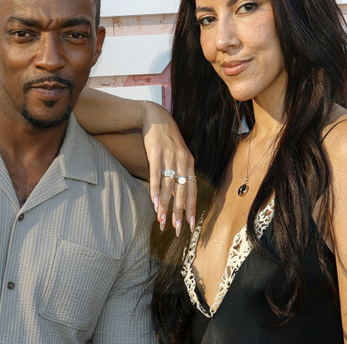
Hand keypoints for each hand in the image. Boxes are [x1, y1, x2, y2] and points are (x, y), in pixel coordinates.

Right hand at [141, 101, 196, 235]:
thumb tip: (180, 191)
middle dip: (180, 212)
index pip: (192, 189)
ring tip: (162, 220)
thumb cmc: (166, 138)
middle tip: (177, 228)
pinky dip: (156, 190)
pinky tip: (154, 202)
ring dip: (166, 205)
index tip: (190, 224)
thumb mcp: (178, 153)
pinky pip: (156, 175)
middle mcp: (182, 160)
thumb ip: (180, 170)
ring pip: (169, 186)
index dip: (191, 207)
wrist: (156, 117)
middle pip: (182, 191)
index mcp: (189, 162)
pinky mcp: (155, 153)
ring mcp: (169, 157)